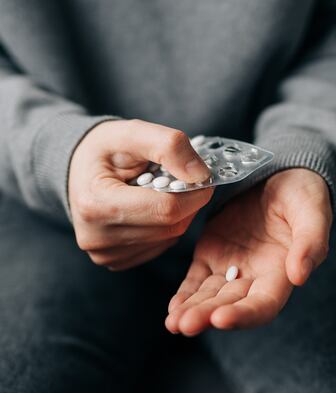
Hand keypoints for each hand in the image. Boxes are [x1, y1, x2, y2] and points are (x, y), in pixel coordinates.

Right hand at [69, 119, 212, 270]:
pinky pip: (159, 246)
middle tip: (180, 180)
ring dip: (176, 215)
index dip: (194, 193)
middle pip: (170, 227)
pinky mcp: (115, 260)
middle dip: (187, 203)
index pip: (166, 209)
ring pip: (168, 238)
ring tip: (158, 192)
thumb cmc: (103, 150)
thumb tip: (201, 175)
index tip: (201, 177)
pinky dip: (164, 227)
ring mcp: (106, 254)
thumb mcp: (132, 132)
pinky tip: (150, 209)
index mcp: (97, 203)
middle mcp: (98, 237)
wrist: (77, 171)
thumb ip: (169, 146)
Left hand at [166, 168, 331, 334]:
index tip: (221, 318)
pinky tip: (173, 307)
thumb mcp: (312, 213)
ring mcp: (230, 267)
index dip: (244, 314)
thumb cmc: (301, 194)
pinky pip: (196, 278)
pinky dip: (185, 293)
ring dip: (192, 310)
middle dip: (208, 316)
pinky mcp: (211, 253)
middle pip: (230, 304)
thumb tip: (299, 276)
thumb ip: (310, 243)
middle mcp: (254, 277)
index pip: (263, 304)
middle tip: (184, 324)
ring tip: (173, 323)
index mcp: (280, 273)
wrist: (277, 175)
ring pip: (210, 295)